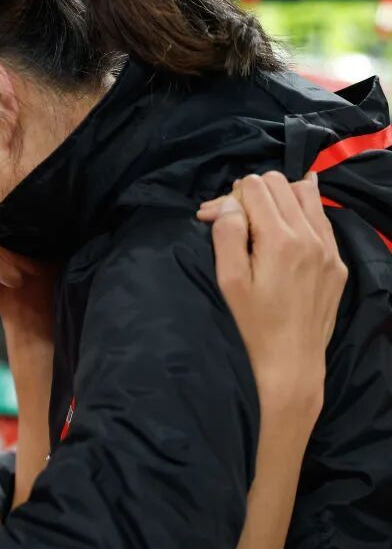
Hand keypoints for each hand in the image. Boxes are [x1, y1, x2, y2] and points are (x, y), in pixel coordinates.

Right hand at [197, 171, 346, 441]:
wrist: (289, 365)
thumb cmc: (251, 326)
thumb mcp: (229, 282)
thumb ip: (227, 235)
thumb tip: (227, 204)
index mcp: (280, 239)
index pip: (253, 188)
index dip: (227, 198)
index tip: (212, 220)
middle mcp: (310, 237)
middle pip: (279, 183)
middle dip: (251, 194)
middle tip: (232, 220)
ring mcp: (328, 249)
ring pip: (305, 193)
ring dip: (278, 198)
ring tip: (259, 219)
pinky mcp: (336, 263)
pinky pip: (322, 219)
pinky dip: (303, 212)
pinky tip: (288, 222)